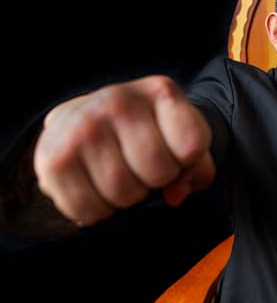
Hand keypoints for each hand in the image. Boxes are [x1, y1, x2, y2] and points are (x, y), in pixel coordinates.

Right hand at [33, 75, 215, 225]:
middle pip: (158, 172)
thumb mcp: (184, 142)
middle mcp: (118, 99)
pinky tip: (96, 188)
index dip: (187, 162)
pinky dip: (97, 212)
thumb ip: (196, 170)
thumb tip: (173, 196)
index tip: (175, 152)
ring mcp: (82, 126)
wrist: (90, 120)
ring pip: (124, 193)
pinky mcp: (54, 158)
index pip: (192, 146)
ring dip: (126, 198)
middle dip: (156, 181)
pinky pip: (88, 210)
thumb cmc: (149, 135)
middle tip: (143, 167)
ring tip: (119, 174)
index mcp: (160, 91)